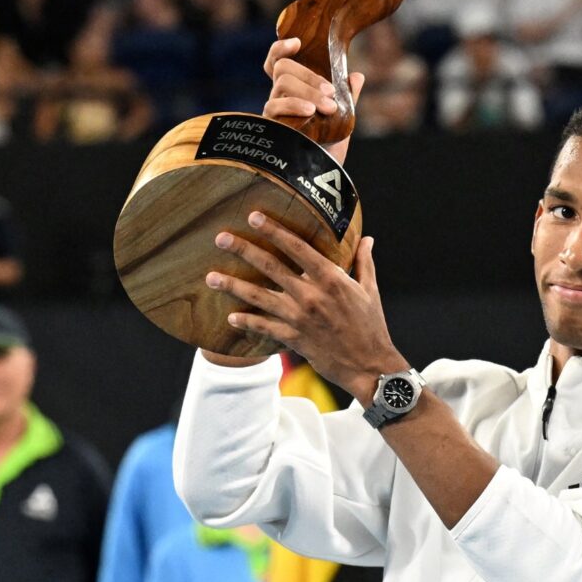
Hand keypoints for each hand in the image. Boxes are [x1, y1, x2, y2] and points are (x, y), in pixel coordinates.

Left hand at [205, 211, 407, 402]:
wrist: (369, 365)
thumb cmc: (372, 326)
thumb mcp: (369, 290)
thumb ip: (364, 262)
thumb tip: (367, 239)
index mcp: (331, 279)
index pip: (298, 248)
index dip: (274, 231)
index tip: (254, 217)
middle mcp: (311, 295)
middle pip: (271, 267)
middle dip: (244, 250)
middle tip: (221, 238)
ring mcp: (300, 318)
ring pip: (259, 297)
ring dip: (233, 285)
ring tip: (210, 277)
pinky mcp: (294, 338)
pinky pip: (264, 327)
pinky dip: (247, 321)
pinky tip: (231, 316)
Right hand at [262, 37, 365, 164]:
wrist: (324, 177)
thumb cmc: (329, 147)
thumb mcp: (343, 119)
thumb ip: (349, 97)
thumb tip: (357, 76)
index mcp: (294, 90)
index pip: (278, 62)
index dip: (281, 49)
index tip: (297, 42)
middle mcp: (279, 96)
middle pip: (283, 68)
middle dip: (309, 75)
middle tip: (332, 92)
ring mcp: (273, 110)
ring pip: (282, 83)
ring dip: (308, 90)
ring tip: (328, 106)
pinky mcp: (270, 125)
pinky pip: (275, 105)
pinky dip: (294, 104)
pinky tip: (310, 111)